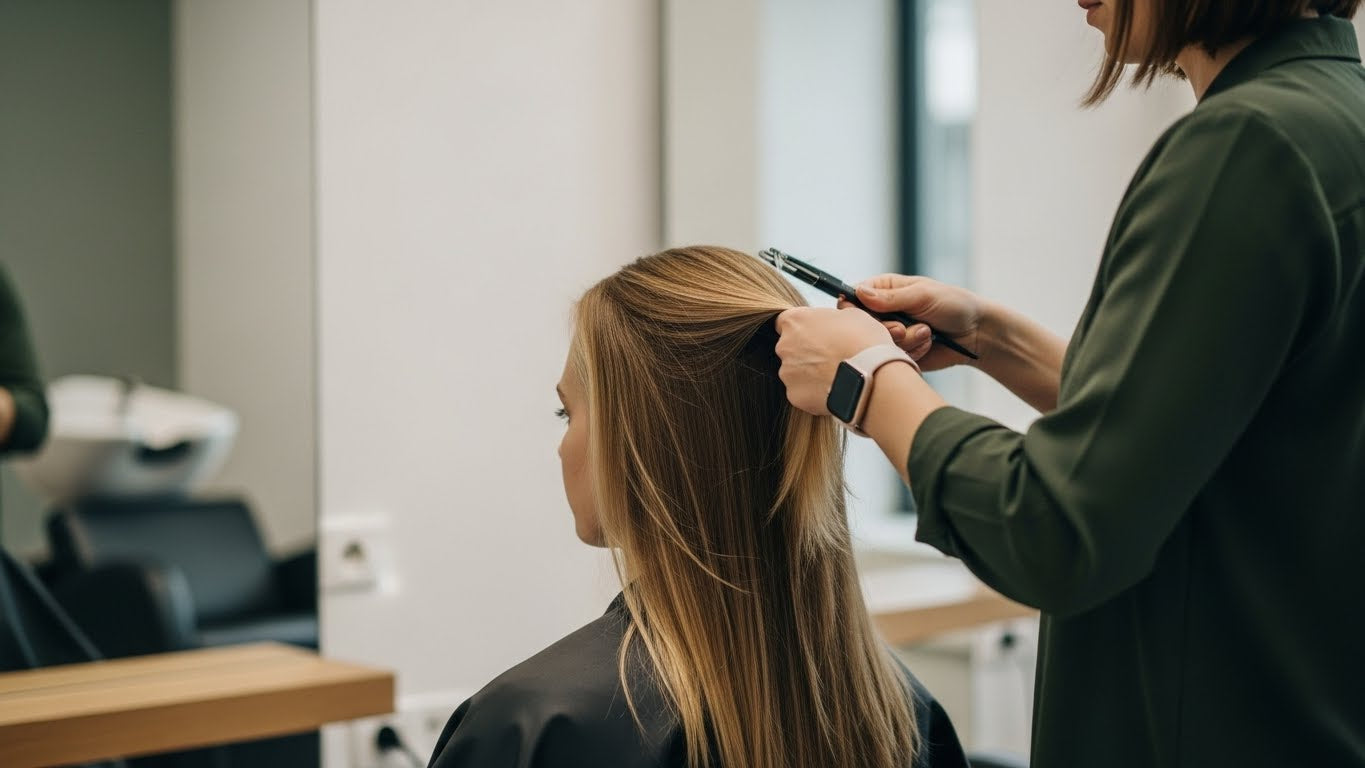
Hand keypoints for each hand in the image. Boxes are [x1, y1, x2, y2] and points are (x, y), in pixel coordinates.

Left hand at [774, 306, 892, 415]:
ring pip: (795, 372)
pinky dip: (814, 392)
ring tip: (836, 375)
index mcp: (795, 321)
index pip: (786, 322)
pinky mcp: (795, 395)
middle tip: (831, 356)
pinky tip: (833, 389)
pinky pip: (802, 392)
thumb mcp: (855, 315)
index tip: (818, 334)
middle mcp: (784, 346)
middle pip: (790, 348)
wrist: (871, 378)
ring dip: (810, 373)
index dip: (804, 328)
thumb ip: (836, 316)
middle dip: (806, 352)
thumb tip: (838, 318)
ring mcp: (787, 373)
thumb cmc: (864, 343)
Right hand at [838, 274, 985, 371]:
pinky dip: (912, 352)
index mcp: (886, 290)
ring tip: (926, 333)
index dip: (854, 308)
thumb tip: (859, 293)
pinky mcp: (900, 353)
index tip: (862, 316)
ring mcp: (892, 334)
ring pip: (878, 345)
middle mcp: (885, 312)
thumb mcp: (923, 295)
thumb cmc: (954, 305)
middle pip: (863, 325)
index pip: (855, 297)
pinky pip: (893, 358)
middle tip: (902, 328)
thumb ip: (891, 297)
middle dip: (885, 329)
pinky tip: (928, 344)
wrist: (977, 334)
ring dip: (904, 341)